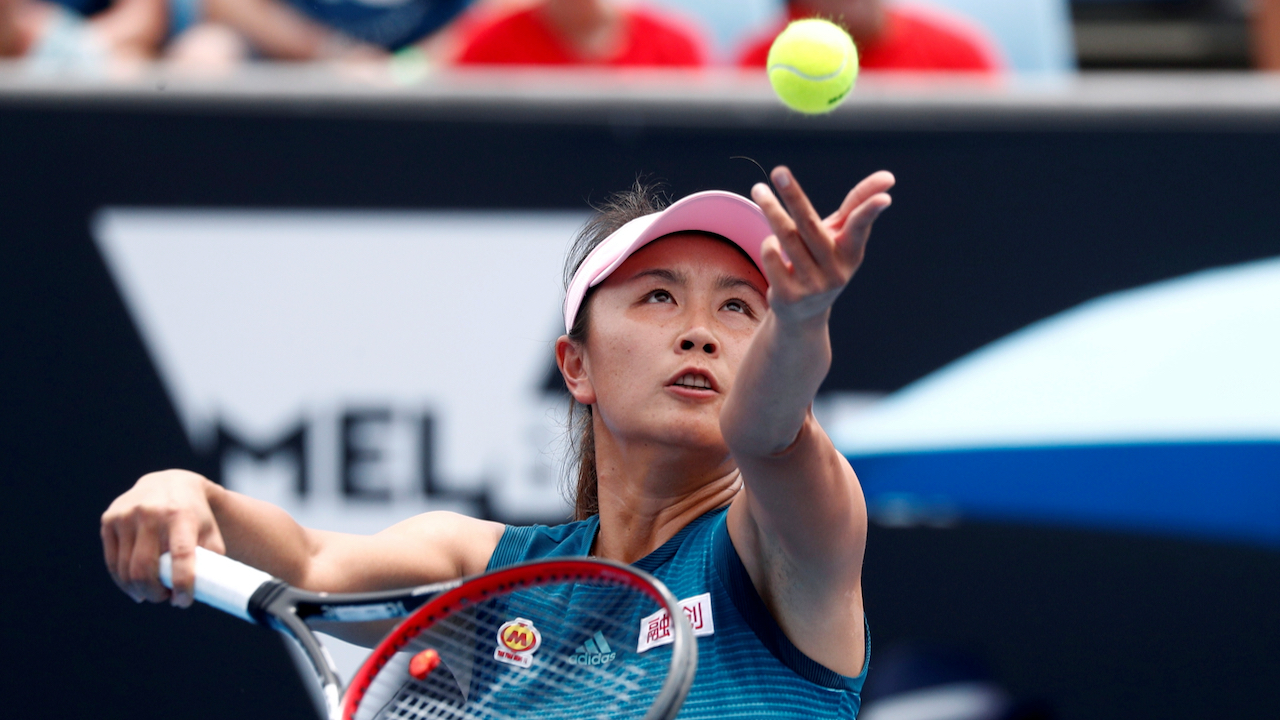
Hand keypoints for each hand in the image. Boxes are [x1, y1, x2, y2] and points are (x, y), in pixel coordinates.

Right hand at [100, 470, 225, 607]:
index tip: (183, 602)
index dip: (182, 584)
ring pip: (126, 570)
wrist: (170, 483)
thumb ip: (210, 561)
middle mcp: (150, 512)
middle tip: (165, 598)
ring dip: (139, 590)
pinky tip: (135, 588)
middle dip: (155, 593)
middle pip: (145, 569)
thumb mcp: (210, 531)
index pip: (180, 555)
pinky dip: (123, 582)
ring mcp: (126, 515)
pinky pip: (113, 562)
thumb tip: (198, 594)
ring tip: (154, 592)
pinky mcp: (109, 520)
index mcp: (180, 514)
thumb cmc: (195, 515)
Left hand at [750, 166, 893, 325]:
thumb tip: (889, 176)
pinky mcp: (789, 295)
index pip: (860, 227)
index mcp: (851, 252)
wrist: (804, 313)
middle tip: (778, 171)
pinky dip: (768, 244)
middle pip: (809, 225)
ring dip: (771, 210)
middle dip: (793, 196)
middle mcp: (835, 270)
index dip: (870, 211)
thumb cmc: (825, 260)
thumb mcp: (843, 236)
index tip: (885, 197)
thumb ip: (859, 204)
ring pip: (785, 237)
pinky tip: (771, 244)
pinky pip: (771, 256)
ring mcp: (812, 286)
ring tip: (759, 190)